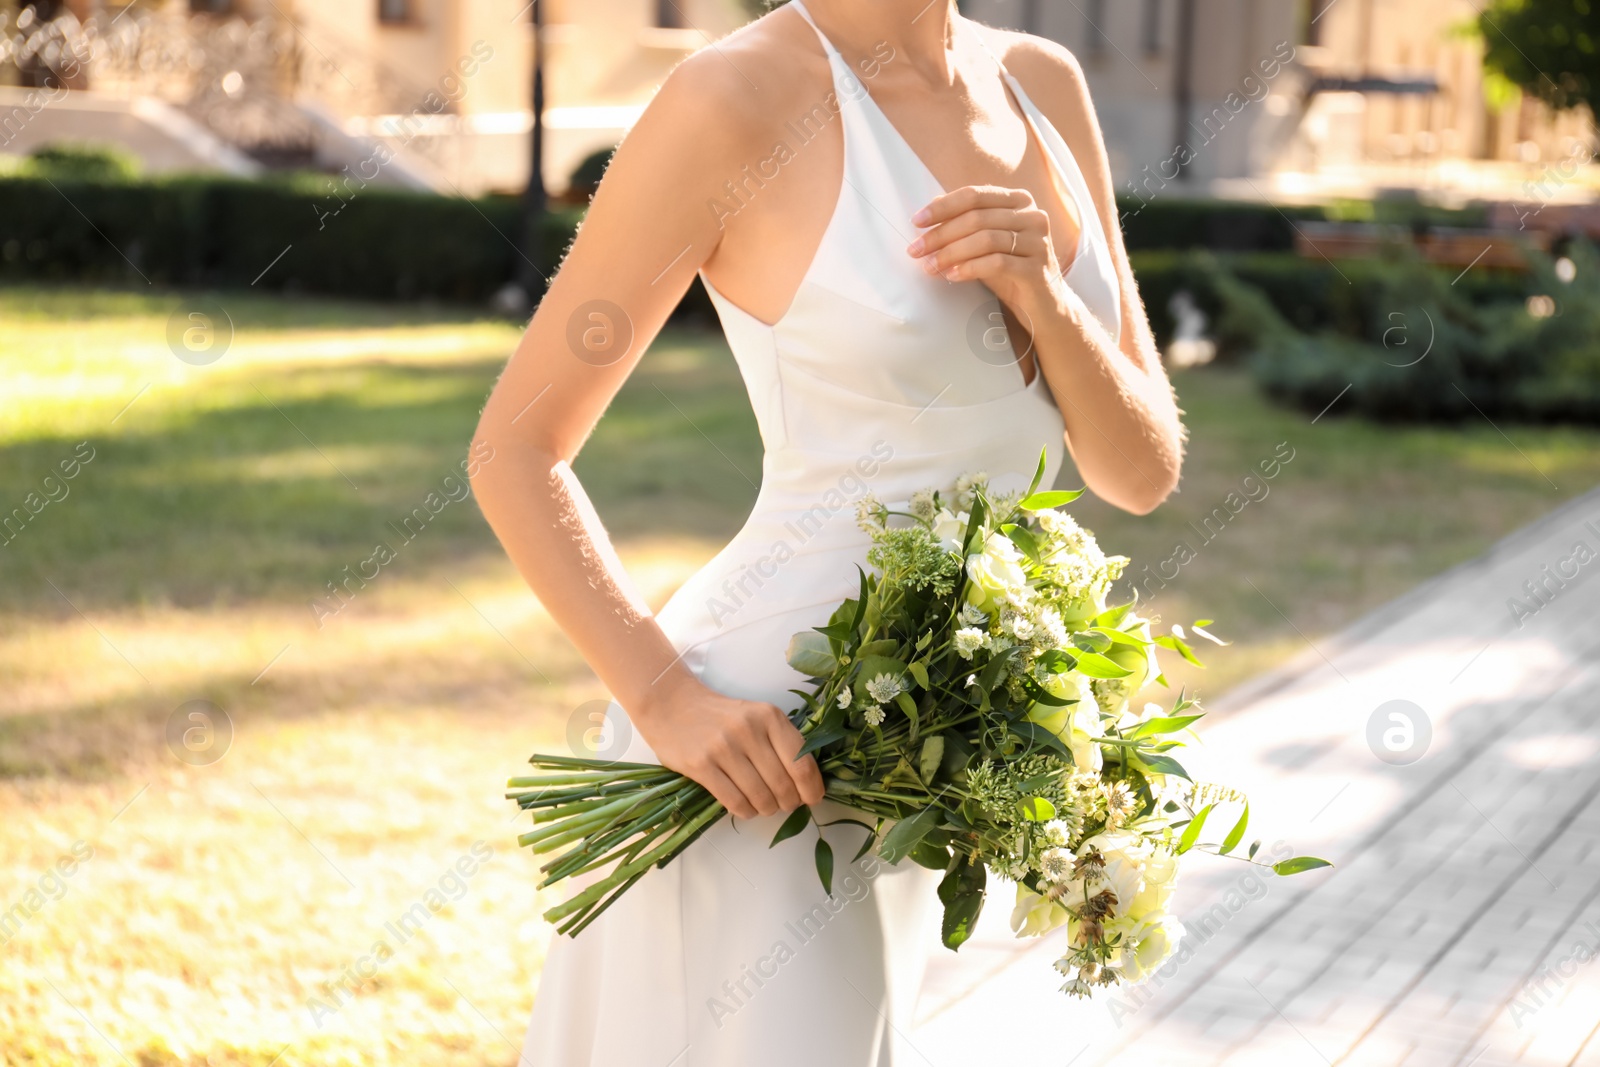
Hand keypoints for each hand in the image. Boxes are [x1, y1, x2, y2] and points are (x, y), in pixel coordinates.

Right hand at [633, 670, 824, 818]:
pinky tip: (746, 808)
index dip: (812, 788)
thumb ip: (780, 742)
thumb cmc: (721, 717)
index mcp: (769, 716)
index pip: (802, 763)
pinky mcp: (701, 765)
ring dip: (767, 809)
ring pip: (760, 796)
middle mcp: (748, 730)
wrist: (672, 705)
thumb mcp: (757, 716)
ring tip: (765, 807)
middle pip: (783, 784)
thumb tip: (806, 783)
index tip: (812, 799)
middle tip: (785, 805)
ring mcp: (723, 748)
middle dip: (789, 803)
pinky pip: (734, 801)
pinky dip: (746, 811)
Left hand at [906, 185, 1073, 316]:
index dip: (942, 207)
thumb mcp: (985, 242)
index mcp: (1019, 201)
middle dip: (940, 234)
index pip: (974, 195)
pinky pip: (997, 263)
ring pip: (986, 239)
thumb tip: (932, 205)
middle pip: (977, 217)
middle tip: (915, 250)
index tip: (916, 222)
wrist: (1043, 304)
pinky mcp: (1038, 269)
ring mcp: (1038, 242)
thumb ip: (965, 222)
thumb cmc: (1009, 270)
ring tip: (930, 266)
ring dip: (951, 253)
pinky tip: (952, 276)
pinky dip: (969, 268)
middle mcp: (1032, 215)